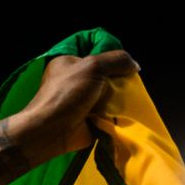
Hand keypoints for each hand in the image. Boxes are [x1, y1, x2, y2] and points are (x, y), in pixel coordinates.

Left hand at [14, 50, 138, 160]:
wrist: (50, 131)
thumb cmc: (67, 94)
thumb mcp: (93, 66)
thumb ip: (117, 60)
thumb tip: (134, 66)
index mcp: (69, 63)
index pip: (95, 53)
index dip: (111, 57)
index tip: (124, 64)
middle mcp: (75, 80)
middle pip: (106, 75)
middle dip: (119, 80)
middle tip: (129, 84)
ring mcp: (82, 100)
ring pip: (110, 95)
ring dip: (119, 98)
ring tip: (127, 100)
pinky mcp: (89, 118)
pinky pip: (109, 112)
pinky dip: (117, 114)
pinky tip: (124, 113)